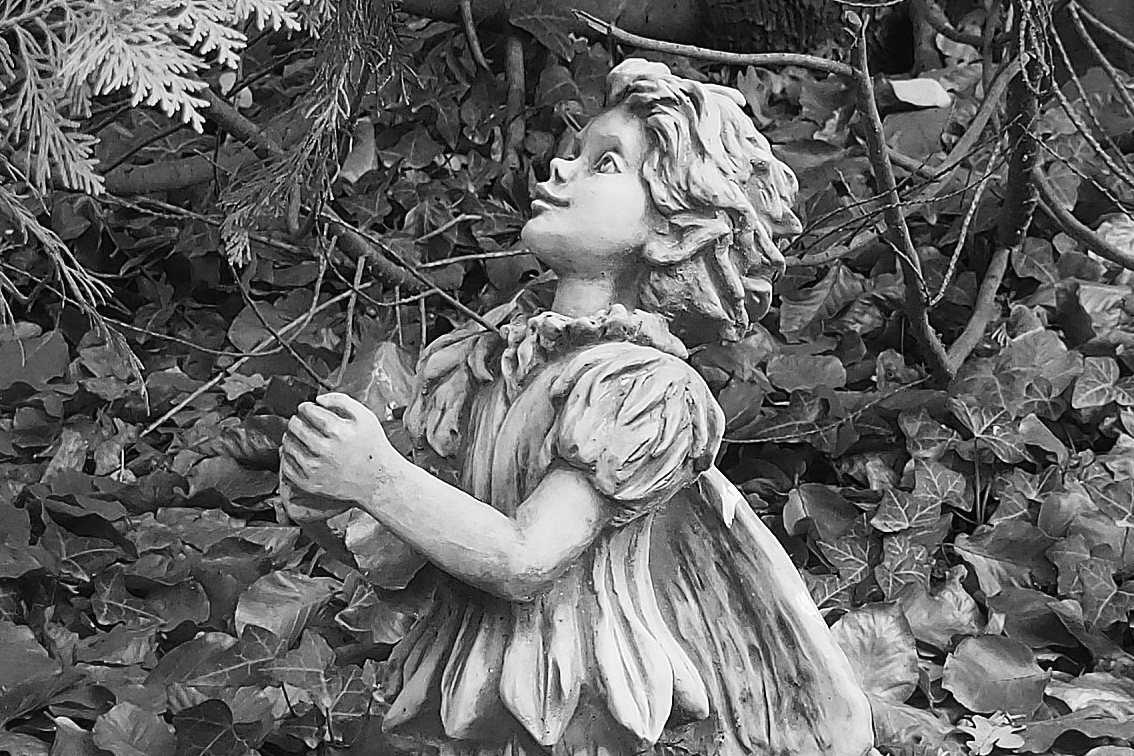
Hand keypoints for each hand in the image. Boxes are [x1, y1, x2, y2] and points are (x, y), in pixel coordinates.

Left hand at [280, 392, 403, 503]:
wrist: (378, 479)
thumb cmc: (372, 446)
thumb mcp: (365, 416)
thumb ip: (341, 400)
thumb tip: (318, 399)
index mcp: (338, 432)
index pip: (309, 411)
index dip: (306, 407)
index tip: (307, 408)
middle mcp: (325, 450)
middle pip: (296, 427)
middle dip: (297, 420)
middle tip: (302, 421)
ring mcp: (316, 469)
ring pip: (288, 445)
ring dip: (291, 436)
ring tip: (302, 436)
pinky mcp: (310, 483)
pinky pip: (287, 466)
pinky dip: (288, 456)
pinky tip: (298, 452)